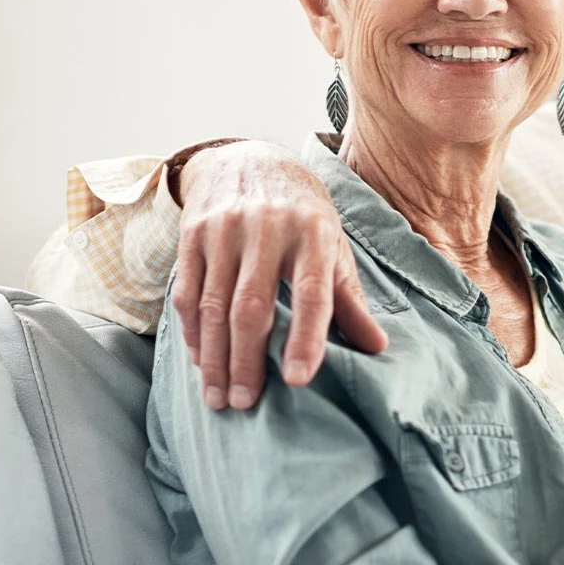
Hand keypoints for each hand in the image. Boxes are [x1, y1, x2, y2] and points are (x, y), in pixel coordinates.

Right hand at [167, 140, 388, 410]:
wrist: (250, 160)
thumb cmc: (301, 215)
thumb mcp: (333, 247)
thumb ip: (350, 299)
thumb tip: (376, 348)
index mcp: (313, 233)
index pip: (311, 292)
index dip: (305, 338)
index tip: (297, 381)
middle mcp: (267, 228)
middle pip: (251, 306)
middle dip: (246, 361)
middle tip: (245, 404)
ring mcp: (224, 229)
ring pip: (213, 305)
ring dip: (215, 357)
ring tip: (218, 398)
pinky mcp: (193, 233)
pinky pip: (186, 292)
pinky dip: (192, 332)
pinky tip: (201, 361)